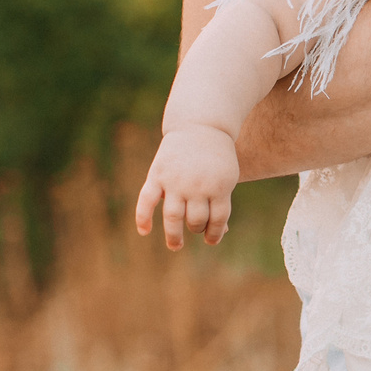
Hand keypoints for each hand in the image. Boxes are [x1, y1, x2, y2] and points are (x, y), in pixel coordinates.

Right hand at [134, 125, 241, 247]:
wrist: (201, 126)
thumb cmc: (216, 157)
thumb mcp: (227, 177)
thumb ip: (221, 202)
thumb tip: (221, 232)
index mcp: (220, 186)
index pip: (218, 219)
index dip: (215, 233)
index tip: (212, 240)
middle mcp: (197, 185)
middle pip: (196, 220)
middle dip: (197, 229)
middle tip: (195, 229)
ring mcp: (175, 181)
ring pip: (173, 216)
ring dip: (174, 235)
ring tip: (176, 245)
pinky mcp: (157, 175)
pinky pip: (147, 200)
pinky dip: (143, 217)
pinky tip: (144, 231)